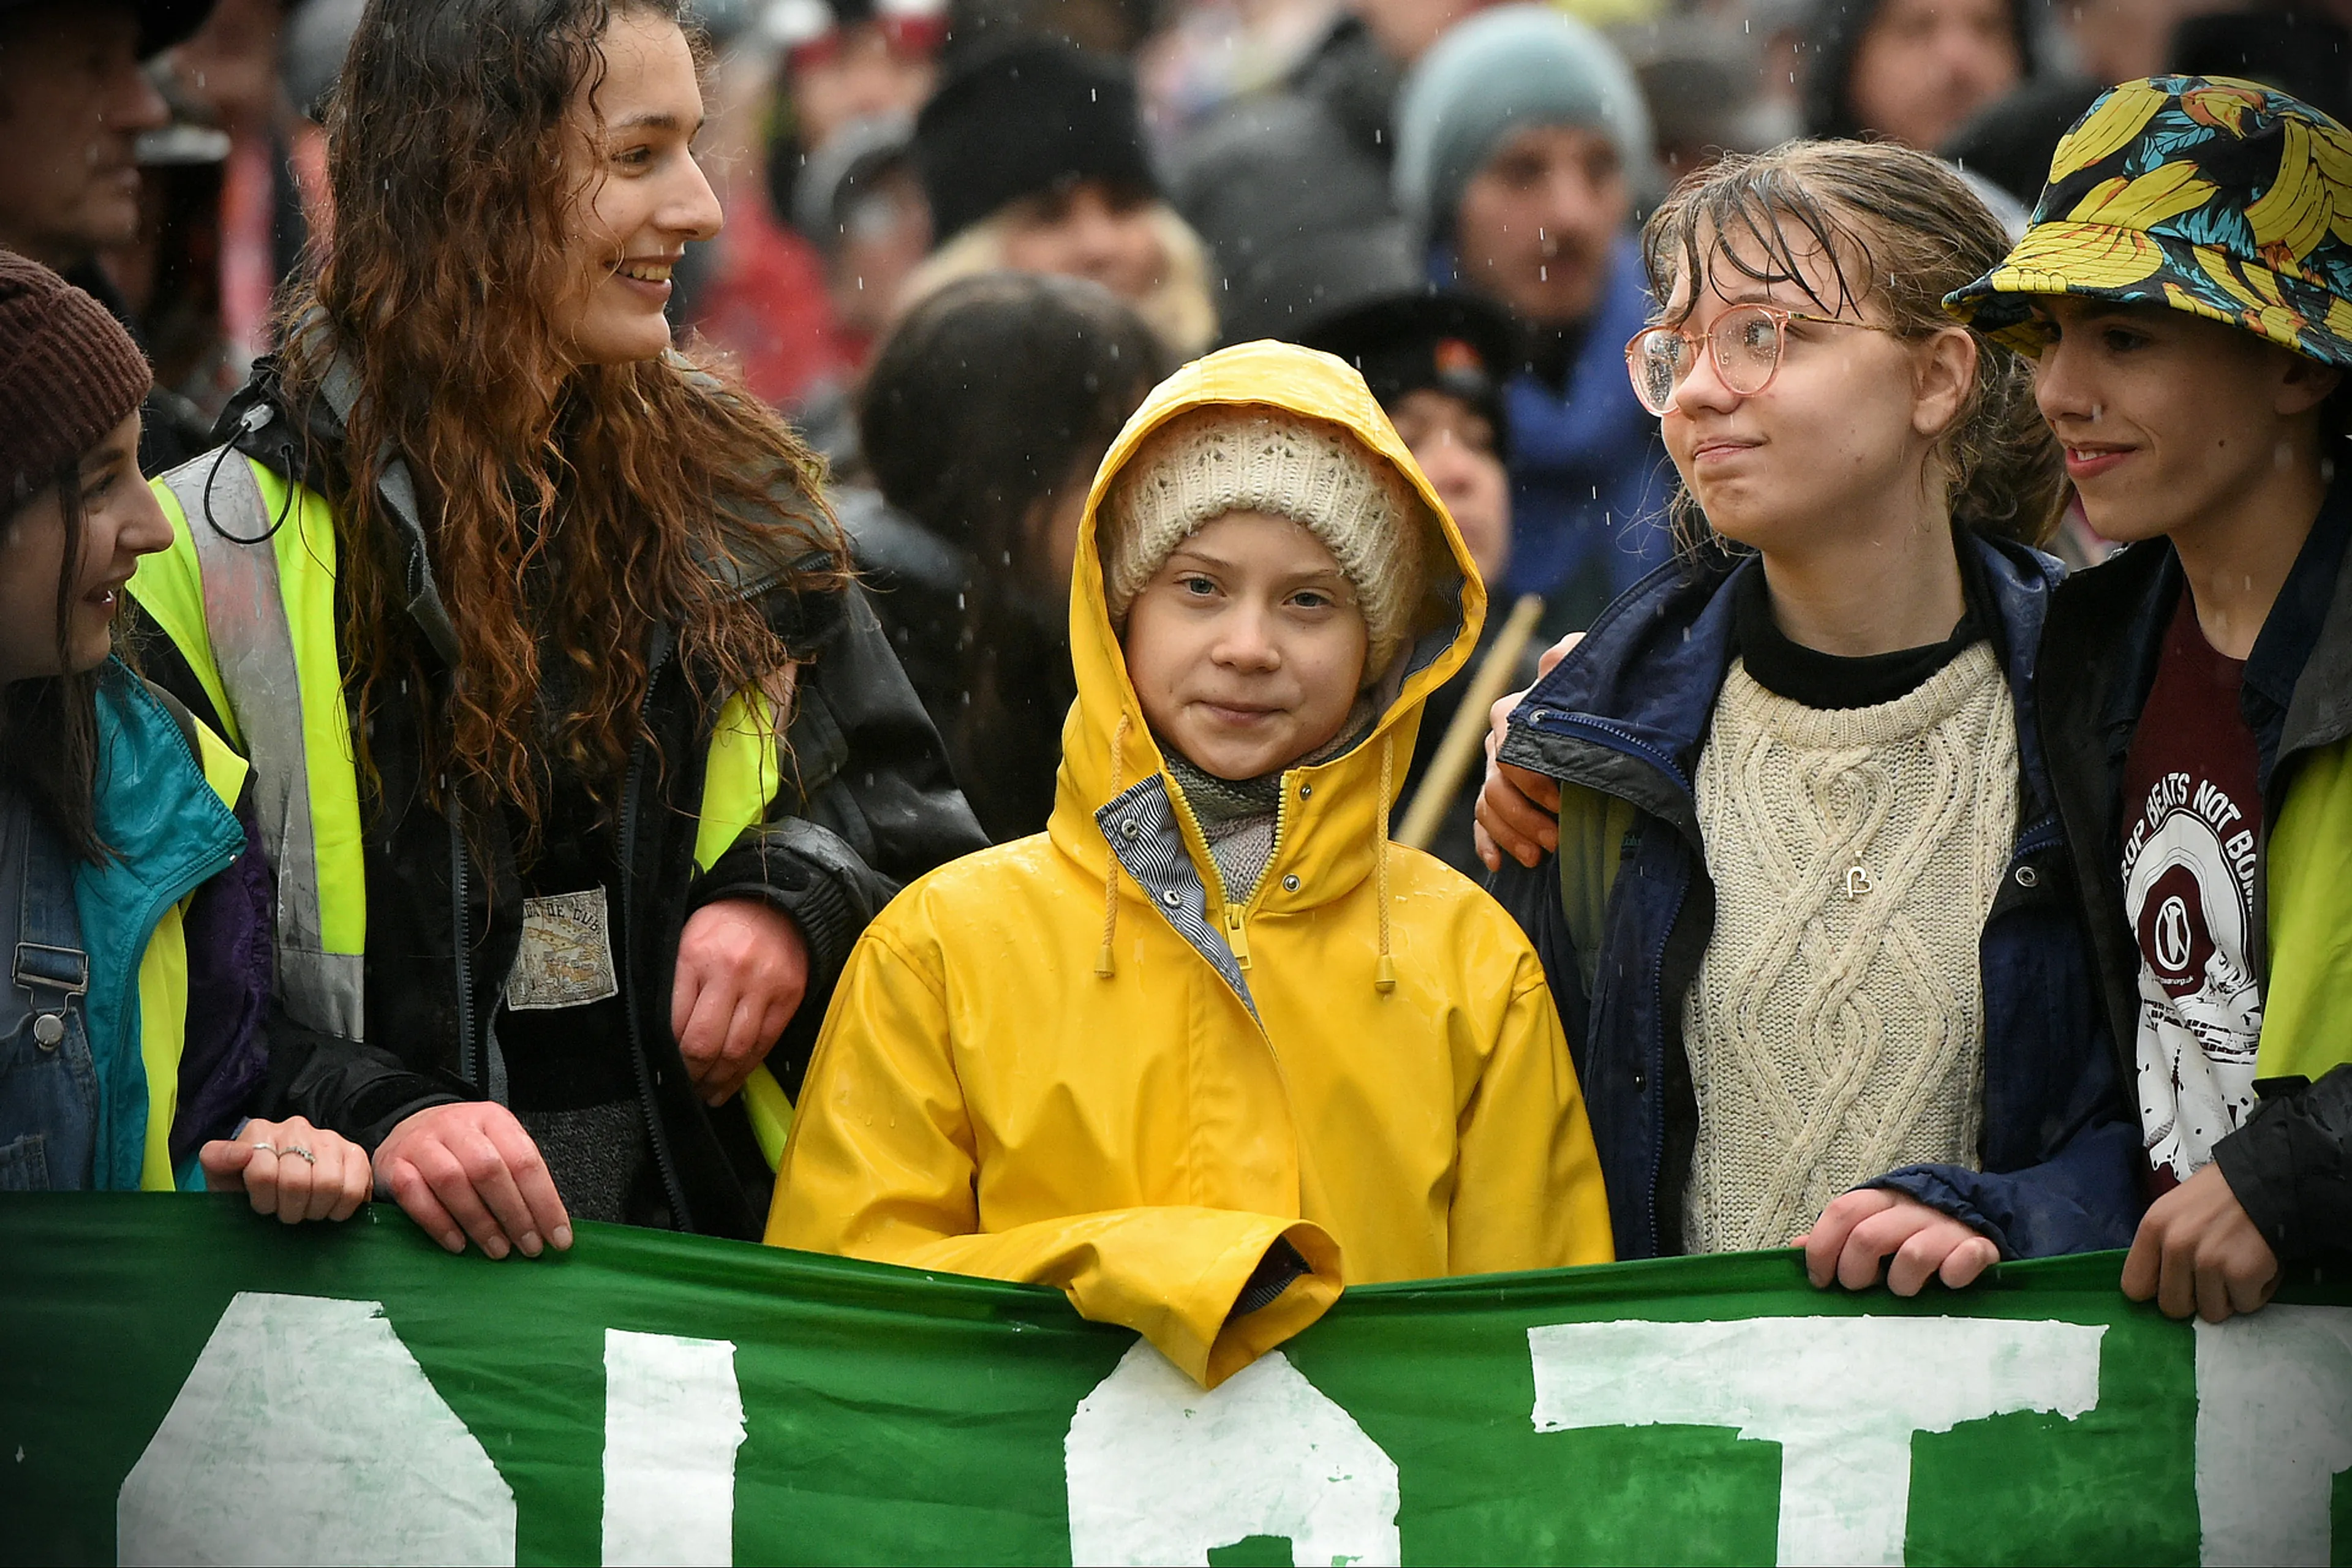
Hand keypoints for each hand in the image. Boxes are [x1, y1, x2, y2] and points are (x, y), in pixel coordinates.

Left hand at [199, 1117, 370, 1222]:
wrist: (280, 1191)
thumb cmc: (249, 1190)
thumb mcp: (222, 1179)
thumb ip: (217, 1160)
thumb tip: (243, 1152)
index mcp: (259, 1131)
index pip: (263, 1173)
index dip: (263, 1202)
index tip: (263, 1207)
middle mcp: (295, 1127)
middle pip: (296, 1181)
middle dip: (290, 1210)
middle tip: (288, 1213)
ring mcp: (329, 1137)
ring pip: (328, 1184)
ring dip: (316, 1210)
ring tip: (308, 1211)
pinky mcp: (354, 1152)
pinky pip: (354, 1187)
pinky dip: (341, 1208)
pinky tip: (330, 1209)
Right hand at [374, 1101, 571, 1258]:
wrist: (408, 1125)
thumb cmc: (464, 1147)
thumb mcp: (497, 1146)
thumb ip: (519, 1177)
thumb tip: (549, 1225)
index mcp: (493, 1119)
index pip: (525, 1160)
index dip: (545, 1202)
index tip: (558, 1238)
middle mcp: (458, 1126)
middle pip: (490, 1170)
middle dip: (515, 1214)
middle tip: (530, 1248)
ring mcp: (423, 1144)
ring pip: (453, 1181)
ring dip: (480, 1222)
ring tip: (498, 1250)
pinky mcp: (394, 1165)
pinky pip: (415, 1195)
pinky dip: (439, 1224)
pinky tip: (458, 1245)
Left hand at [672, 896, 808, 1105]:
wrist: (777, 904)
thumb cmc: (722, 926)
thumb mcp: (686, 940)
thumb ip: (674, 982)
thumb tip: (657, 1035)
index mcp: (695, 956)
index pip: (673, 1021)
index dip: (666, 1053)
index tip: (660, 1067)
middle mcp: (730, 972)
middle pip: (704, 1042)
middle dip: (691, 1074)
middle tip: (683, 1086)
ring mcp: (763, 987)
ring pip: (735, 1050)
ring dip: (718, 1080)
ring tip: (705, 1092)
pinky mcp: (788, 999)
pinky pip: (763, 1045)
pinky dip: (745, 1071)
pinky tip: (730, 1083)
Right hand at [1473, 634, 1577, 871]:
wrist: (1610, 712)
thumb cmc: (1600, 693)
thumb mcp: (1590, 671)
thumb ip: (1570, 657)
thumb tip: (1552, 661)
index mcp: (1515, 714)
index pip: (1508, 753)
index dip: (1532, 783)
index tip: (1564, 803)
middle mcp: (1501, 741)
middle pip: (1496, 786)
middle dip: (1523, 817)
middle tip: (1555, 839)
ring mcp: (1499, 769)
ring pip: (1487, 806)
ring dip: (1510, 834)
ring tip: (1539, 855)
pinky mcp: (1503, 794)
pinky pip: (1482, 820)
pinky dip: (1489, 843)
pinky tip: (1501, 863)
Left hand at [1800, 1189, 2000, 1294]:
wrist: (1979, 1216)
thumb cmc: (1911, 1231)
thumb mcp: (1872, 1225)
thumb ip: (1836, 1237)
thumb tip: (1793, 1248)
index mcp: (1881, 1199)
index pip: (1841, 1212)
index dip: (1822, 1248)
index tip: (1821, 1280)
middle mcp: (1912, 1208)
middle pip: (1868, 1237)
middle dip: (1855, 1273)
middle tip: (1860, 1289)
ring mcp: (1948, 1225)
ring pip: (1913, 1255)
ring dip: (1902, 1283)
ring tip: (1904, 1289)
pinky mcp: (1981, 1244)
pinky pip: (1965, 1260)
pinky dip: (1954, 1276)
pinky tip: (1948, 1282)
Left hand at [2121, 1161, 2279, 1322]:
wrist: (2270, 1180)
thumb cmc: (2221, 1196)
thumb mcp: (2174, 1209)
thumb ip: (2160, 1245)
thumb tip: (2153, 1285)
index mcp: (2153, 1227)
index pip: (2134, 1287)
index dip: (2156, 1291)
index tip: (2173, 1286)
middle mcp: (2176, 1245)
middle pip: (2172, 1307)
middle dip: (2194, 1299)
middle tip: (2212, 1278)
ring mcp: (2209, 1261)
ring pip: (2211, 1312)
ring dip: (2228, 1296)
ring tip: (2237, 1266)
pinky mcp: (2242, 1274)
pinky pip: (2245, 1305)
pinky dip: (2256, 1292)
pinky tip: (2258, 1265)